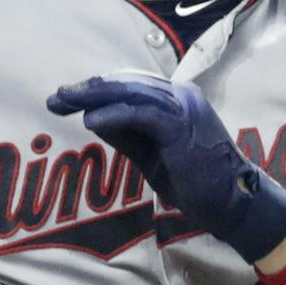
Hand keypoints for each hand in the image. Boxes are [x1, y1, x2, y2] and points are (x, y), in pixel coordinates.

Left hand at [48, 73, 285, 264]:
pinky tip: (90, 120)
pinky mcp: (182, 126)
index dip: (95, 91)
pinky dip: (115, 115)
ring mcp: (183, 108)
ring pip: (132, 92)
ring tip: (64, 101)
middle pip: (126, 83)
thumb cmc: (193, 181)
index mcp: (174, 99)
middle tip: (56, 98)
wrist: (229, 201)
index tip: (63, 101)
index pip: (128, 86)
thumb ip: (126, 134)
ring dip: (94, 96)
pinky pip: (142, 114)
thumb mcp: (150, 153)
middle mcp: (180, 95)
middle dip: (87, 90)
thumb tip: (94, 117)